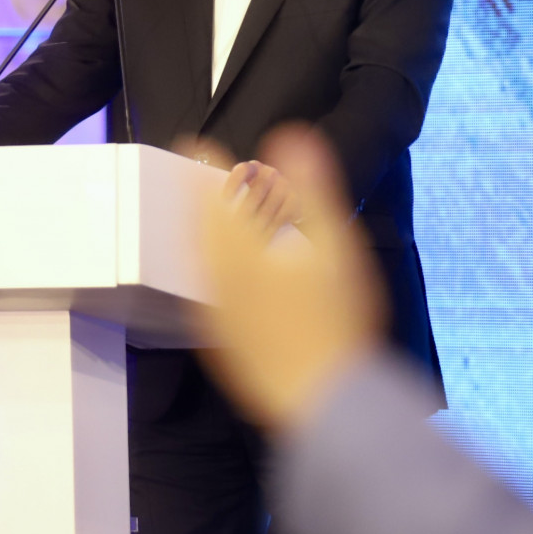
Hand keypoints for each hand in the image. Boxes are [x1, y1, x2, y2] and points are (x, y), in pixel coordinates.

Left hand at [194, 125, 385, 432]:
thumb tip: (292, 135)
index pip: (211, 195)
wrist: (325, 398)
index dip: (206, 167)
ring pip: (198, 261)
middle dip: (197, 198)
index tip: (198, 144)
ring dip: (200, 232)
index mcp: (240, 251)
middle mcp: (219, 281)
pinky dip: (210, 269)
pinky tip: (225, 274)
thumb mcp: (336, 245)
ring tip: (207, 218)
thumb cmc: (336, 322)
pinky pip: (206, 293)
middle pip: (197, 229)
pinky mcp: (225, 343)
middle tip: (196, 177)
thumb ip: (314, 187)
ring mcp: (219, 315)